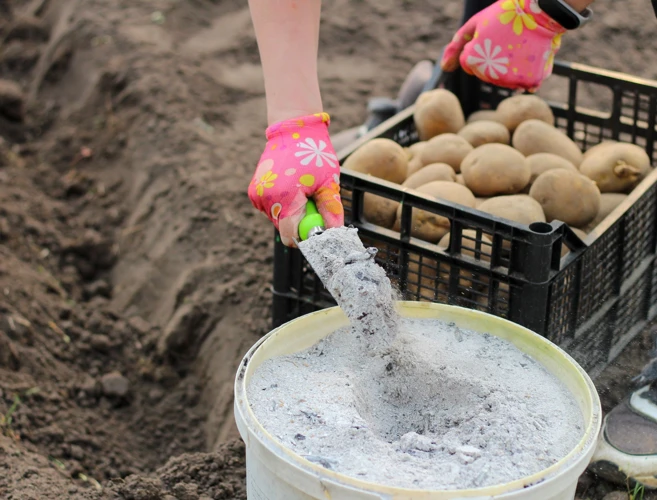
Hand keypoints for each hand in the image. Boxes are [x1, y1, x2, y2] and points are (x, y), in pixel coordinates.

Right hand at [248, 113, 343, 246]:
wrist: (291, 131)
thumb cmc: (312, 154)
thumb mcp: (327, 182)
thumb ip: (330, 209)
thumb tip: (334, 231)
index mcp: (285, 198)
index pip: (290, 235)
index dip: (303, 237)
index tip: (314, 230)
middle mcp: (266, 199)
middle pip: (284, 228)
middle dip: (299, 222)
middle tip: (310, 202)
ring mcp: (257, 195)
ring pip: (277, 219)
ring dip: (290, 212)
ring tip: (299, 190)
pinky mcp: (253, 191)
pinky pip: (269, 209)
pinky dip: (280, 205)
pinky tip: (288, 187)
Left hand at [440, 0, 565, 91]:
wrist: (541, 10)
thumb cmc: (504, 14)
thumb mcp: (475, 24)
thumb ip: (456, 47)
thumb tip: (444, 69)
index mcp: (473, 60)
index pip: (469, 65)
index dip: (480, 47)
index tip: (492, 36)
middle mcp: (490, 75)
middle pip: (486, 75)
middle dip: (493, 60)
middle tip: (507, 40)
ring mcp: (510, 80)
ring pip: (504, 81)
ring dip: (510, 68)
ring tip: (519, 47)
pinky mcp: (529, 82)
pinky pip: (523, 84)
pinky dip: (527, 73)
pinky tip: (530, 57)